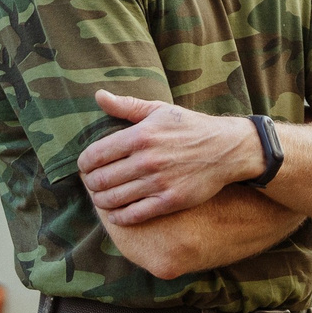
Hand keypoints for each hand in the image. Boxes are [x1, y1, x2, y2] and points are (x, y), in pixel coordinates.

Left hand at [78, 90, 263, 225]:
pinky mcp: (170, 201)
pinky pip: (134, 215)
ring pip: (113, 199)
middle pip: (101, 179)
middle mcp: (147, 160)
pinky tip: (116, 212)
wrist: (226, 149)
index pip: (95, 155)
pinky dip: (119, 216)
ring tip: (102, 197)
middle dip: (91, 184)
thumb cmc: (190, 127)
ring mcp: (159, 182)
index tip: (86, 166)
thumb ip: (126, 106)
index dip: (84, 164)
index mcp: (140, 135)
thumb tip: (98, 96)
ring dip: (101, 200)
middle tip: (93, 183)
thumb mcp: (159, 110)